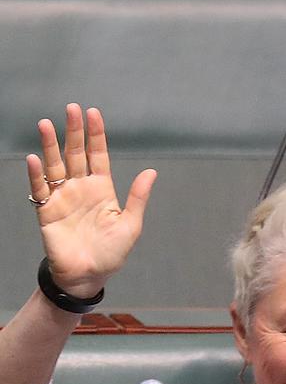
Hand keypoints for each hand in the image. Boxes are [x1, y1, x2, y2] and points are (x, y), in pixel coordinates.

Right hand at [26, 104, 155, 298]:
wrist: (88, 275)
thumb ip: (137, 197)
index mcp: (103, 189)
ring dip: (51, 145)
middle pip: (75, 154)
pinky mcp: (47, 211)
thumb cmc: (111, 252)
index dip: (96, 135)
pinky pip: (40, 189)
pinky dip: (37, 174)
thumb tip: (152, 171)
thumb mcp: (131, 224)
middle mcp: (81, 188)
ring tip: (47, 124)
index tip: (93, 113)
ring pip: (55, 166)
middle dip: (74, 132)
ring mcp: (63, 198)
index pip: (98, 155)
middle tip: (71, 108)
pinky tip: (35, 158)